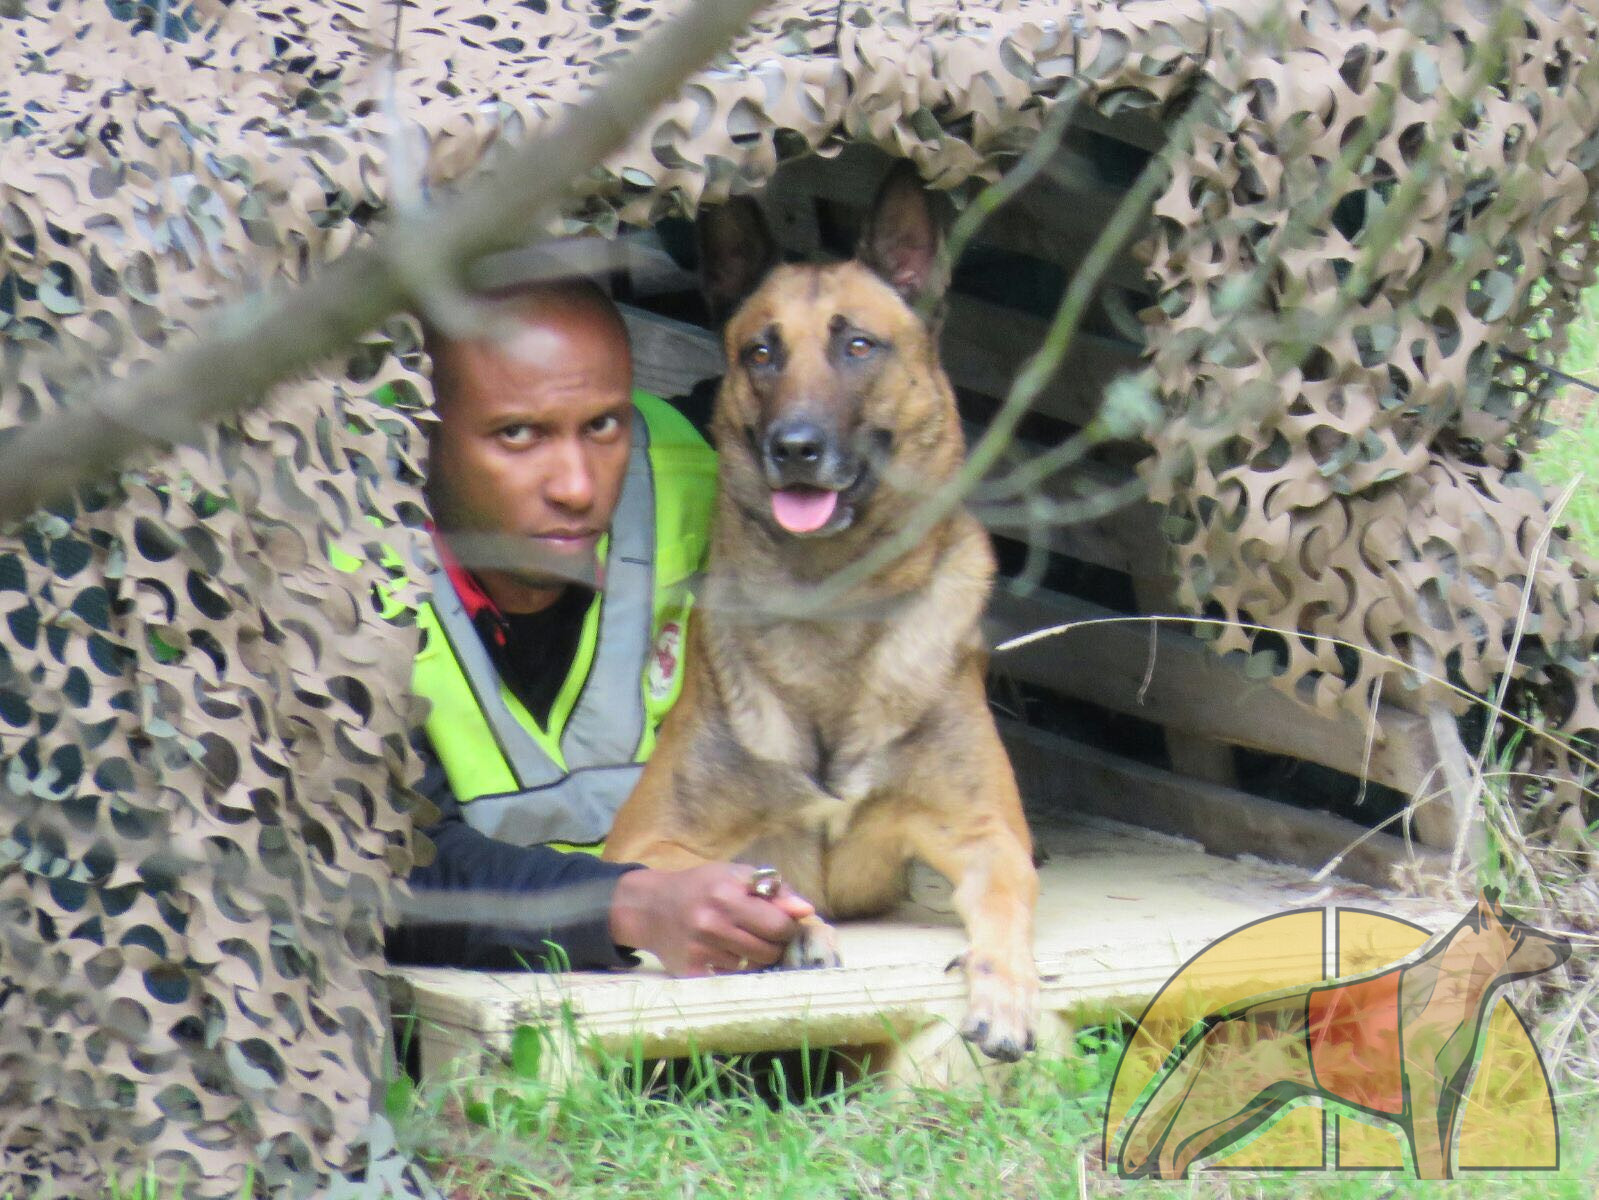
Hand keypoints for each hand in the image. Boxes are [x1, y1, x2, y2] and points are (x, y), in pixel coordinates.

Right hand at [608, 863, 814, 976]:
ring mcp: (701, 950)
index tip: (781, 923)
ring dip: (755, 957)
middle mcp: (713, 924)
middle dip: (774, 945)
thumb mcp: (735, 875)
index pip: (779, 924)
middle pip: (769, 950)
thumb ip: (774, 890)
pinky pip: (731, 978)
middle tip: (764, 934)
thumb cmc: (700, 886)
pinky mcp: (691, 971)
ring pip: (752, 966)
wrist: (650, 907)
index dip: (787, 926)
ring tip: (741, 941)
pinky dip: (734, 968)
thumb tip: (807, 911)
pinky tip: (724, 953)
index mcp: (728, 895)